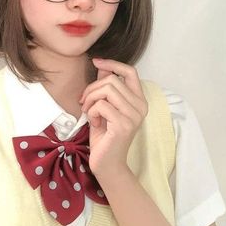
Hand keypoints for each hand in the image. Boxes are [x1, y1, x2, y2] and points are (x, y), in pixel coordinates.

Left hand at [80, 58, 147, 176]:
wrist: (107, 163)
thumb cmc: (105, 135)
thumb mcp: (104, 107)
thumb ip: (105, 88)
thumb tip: (101, 66)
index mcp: (138, 100)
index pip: (130, 71)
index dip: (112, 63)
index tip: (96, 62)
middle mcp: (141, 106)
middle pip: (111, 80)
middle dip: (92, 88)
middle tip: (84, 102)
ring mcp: (134, 116)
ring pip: (106, 89)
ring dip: (91, 99)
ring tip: (89, 113)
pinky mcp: (123, 124)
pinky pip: (101, 105)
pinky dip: (92, 112)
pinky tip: (95, 123)